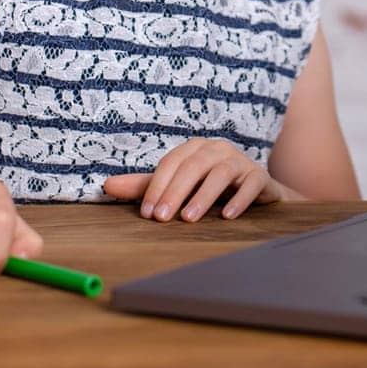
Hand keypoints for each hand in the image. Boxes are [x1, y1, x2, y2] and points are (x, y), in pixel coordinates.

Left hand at [102, 138, 288, 221]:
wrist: (257, 191)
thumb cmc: (210, 188)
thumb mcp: (178, 186)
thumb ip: (145, 187)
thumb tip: (106, 186)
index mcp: (194, 148)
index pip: (170, 163)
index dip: (156, 187)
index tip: (146, 214)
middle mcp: (216, 149)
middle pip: (192, 166)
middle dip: (175, 193)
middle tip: (161, 218)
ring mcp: (240, 161)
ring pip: (220, 173)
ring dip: (203, 196)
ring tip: (189, 219)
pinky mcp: (260, 175)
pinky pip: (250, 183)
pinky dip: (239, 199)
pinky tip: (227, 217)